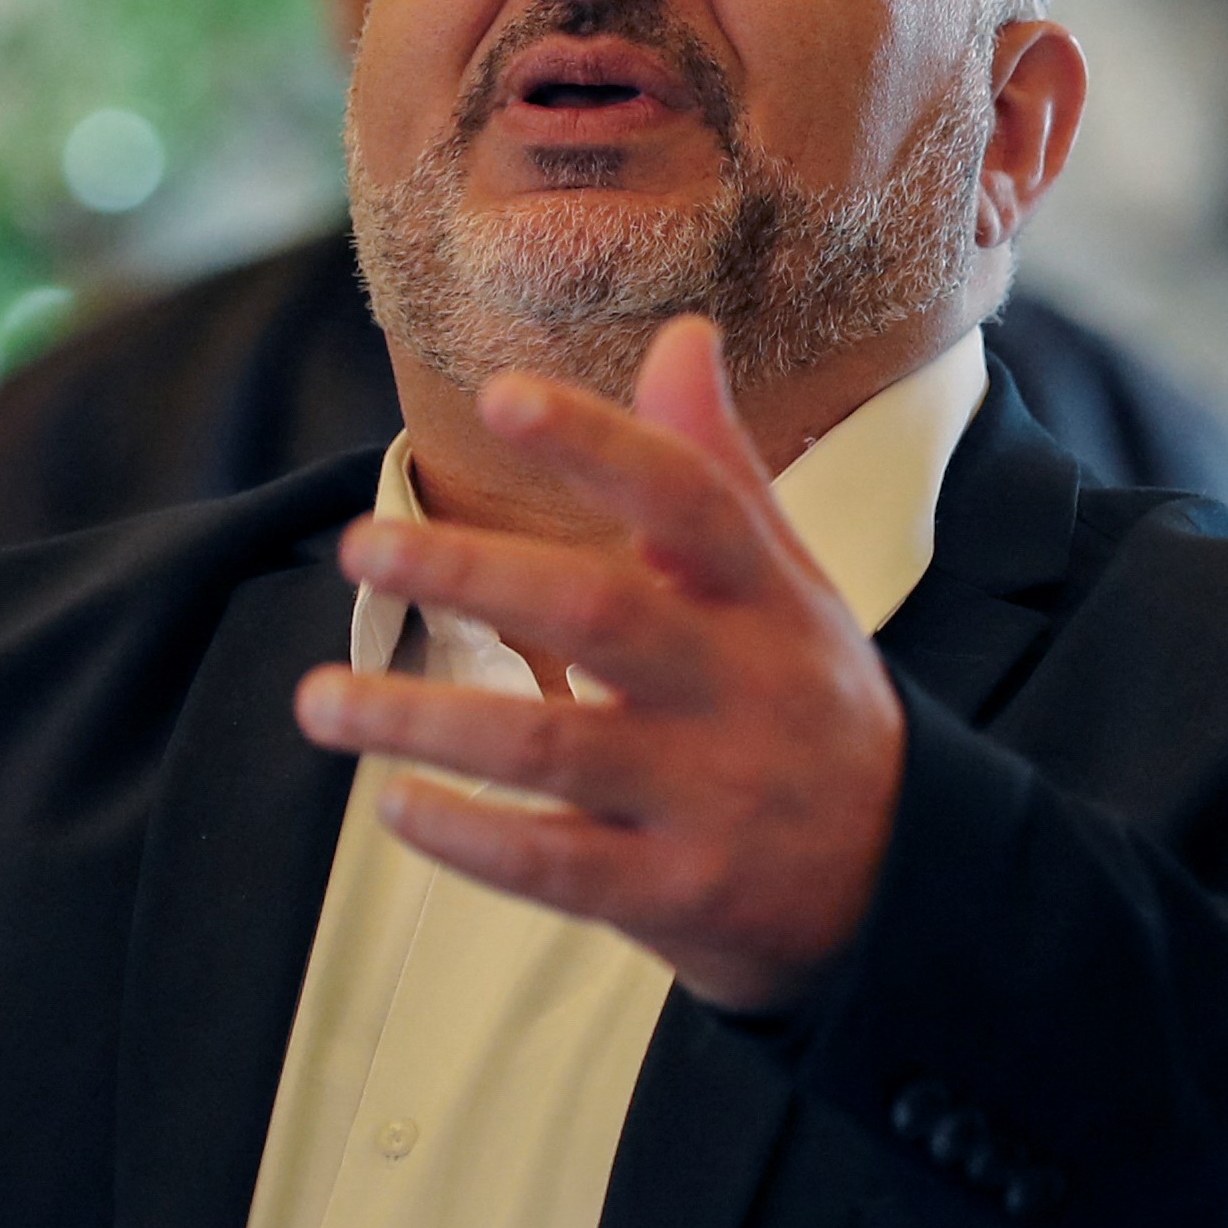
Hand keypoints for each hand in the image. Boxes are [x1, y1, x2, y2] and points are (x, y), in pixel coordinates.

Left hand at [294, 315, 906, 1012]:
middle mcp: (739, 687)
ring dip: (425, 720)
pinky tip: (393, 803)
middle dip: (475, 576)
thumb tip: (681, 334)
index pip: (688, 500)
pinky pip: (557, 865)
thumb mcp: (787, 582)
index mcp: (766, 597)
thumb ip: (715, 468)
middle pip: (603, 615)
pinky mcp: (675, 893)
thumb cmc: (808, 702)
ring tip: (319, 699)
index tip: (501, 394)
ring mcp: (708, 795)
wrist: (907, 883)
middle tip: (361, 547)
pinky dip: (471, 837)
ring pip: (552, 746)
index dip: (598, 445)